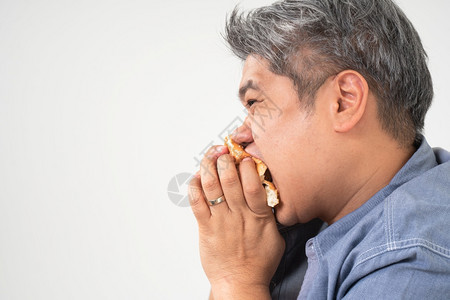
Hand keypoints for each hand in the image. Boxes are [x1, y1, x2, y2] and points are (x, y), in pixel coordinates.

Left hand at [189, 145, 284, 298]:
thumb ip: (270, 213)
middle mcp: (239, 216)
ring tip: (210, 156)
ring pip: (211, 187)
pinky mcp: (205, 229)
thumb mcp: (275, 236)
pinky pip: (196, 202)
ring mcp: (220, 222)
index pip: (254, 184)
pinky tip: (196, 177)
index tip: (244, 155)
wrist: (239, 283)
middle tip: (223, 150)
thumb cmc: (259, 261)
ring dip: (208, 167)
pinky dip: (194, 186)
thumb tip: (269, 192)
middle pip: (229, 180)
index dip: (247, 165)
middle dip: (224, 159)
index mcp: (259, 217)